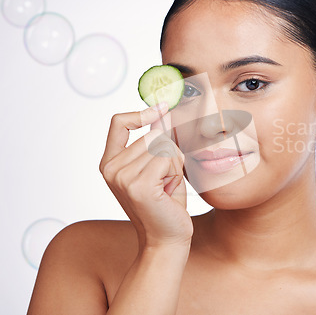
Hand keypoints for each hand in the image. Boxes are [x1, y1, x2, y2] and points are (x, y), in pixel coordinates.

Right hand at [99, 103, 192, 249]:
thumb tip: (163, 111)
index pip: (118, 122)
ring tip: (167, 187)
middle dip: (169, 154)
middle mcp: (111, 168)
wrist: (168, 239)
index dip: (141, 113)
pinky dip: (175, 172)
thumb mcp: (159, 166)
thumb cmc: (166, 203)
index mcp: (110, 162)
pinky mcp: (138, 185)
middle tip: (166, 180)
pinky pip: (168, 158)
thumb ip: (156, 140)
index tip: (162, 108)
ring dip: (174, 165)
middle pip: (152, 134)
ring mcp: (122, 176)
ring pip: (163, 145)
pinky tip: (168, 192)